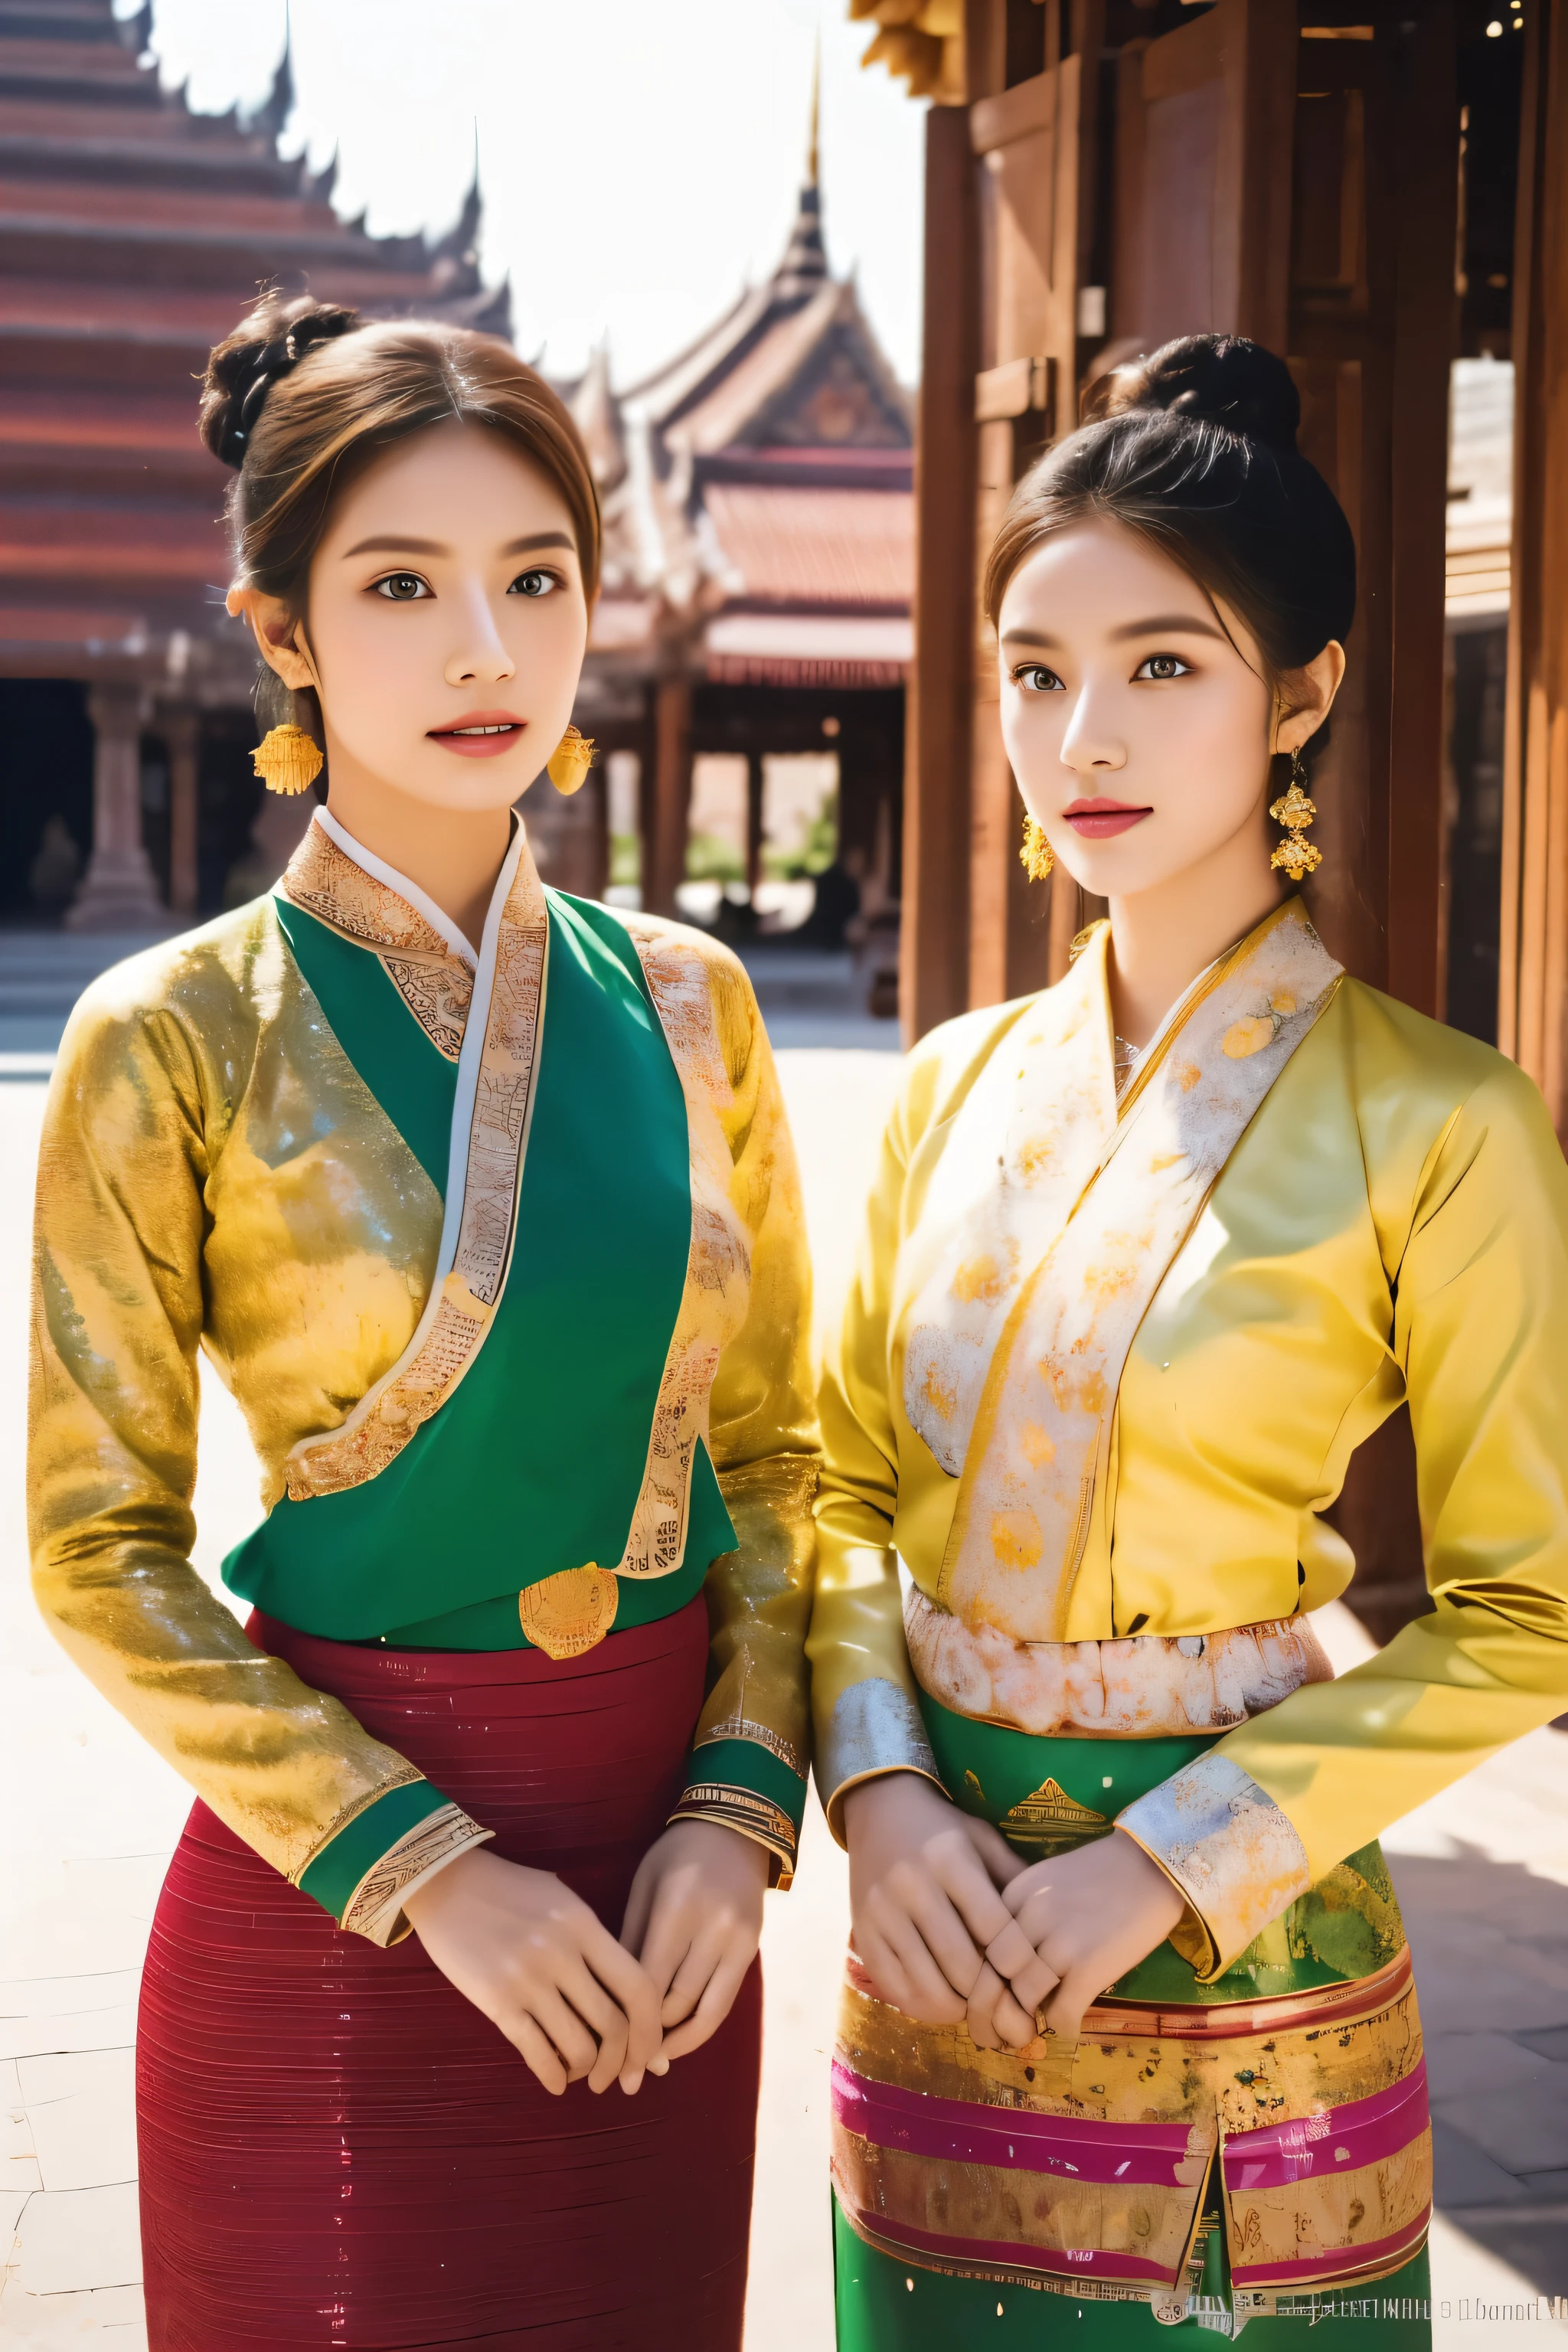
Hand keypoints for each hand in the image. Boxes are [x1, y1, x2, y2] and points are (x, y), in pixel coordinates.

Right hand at [403, 1845, 661, 2097]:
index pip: (638, 1987)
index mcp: (584, 1925)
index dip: (651, 2029)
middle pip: (613, 2024)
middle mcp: (562, 1954)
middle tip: (618, 2077)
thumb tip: (628, 1996)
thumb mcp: (562, 1901)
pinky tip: (556, 2082)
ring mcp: (527, 1980)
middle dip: (622, 2062)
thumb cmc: (510, 1890)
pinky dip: (553, 2076)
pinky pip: (536, 2053)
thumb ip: (594, 1943)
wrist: (446, 1883)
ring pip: (578, 2046)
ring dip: (587, 2071)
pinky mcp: (496, 2002)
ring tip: (582, 2072)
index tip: (651, 2053)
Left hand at [620, 1821, 768, 2080]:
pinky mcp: (751, 1950)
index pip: (647, 1981)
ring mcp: (737, 1941)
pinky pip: (725, 2002)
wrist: (736, 1830)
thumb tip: (609, 2003)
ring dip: (675, 2044)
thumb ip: (630, 1941)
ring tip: (649, 2066)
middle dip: (647, 2042)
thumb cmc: (676, 1855)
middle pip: (675, 2003)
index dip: (627, 2023)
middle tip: (621, 2071)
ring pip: (704, 2011)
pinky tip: (678, 2044)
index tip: (606, 2055)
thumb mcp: (643, 1887)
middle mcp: (711, 1930)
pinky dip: (701, 2028)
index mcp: (676, 1909)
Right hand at [843, 1772, 1042, 2047]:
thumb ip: (1015, 1879)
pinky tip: (943, 2003)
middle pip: (961, 1964)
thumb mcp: (983, 1839)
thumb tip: (1054, 1925)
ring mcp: (882, 1913)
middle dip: (991, 1994)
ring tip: (978, 2008)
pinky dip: (923, 2007)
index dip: (1017, 1962)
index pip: (993, 1927)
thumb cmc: (943, 1829)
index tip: (1034, 1980)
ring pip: (928, 1984)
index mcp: (950, 1860)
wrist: (879, 1809)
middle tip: (1010, 2008)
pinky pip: (895, 1987)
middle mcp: (912, 1886)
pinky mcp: (862, 1933)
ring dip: (959, 2008)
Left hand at [1002, 1829, 1186, 2038]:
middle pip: (995, 1975)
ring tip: (1037, 2027)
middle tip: (1001, 2026)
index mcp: (1017, 1893)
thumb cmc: (1104, 1872)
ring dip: (1028, 2020)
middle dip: (993, 2007)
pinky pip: (1061, 2013)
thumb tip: (1012, 1967)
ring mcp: (1061, 1942)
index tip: (990, 1994)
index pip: (982, 1943)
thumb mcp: (1050, 1880)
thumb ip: (1025, 1915)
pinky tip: (1071, 2027)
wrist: (1154, 1864)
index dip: (983, 1975)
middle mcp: (1032, 1916)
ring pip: (1023, 1998)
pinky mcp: (1091, 1966)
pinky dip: (1063, 2028)